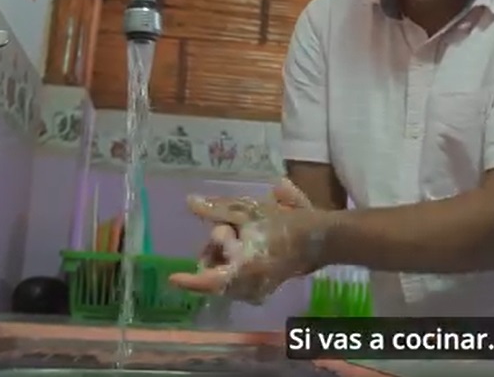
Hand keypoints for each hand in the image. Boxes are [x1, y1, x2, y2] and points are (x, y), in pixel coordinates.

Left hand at [168, 179, 325, 303]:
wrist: (320, 238)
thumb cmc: (285, 224)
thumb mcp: (249, 212)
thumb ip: (217, 210)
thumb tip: (190, 202)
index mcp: (242, 270)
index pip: (208, 281)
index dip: (189, 281)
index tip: (173, 278)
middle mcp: (248, 288)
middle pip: (215, 274)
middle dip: (215, 252)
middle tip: (228, 231)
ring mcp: (257, 291)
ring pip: (226, 277)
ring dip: (225, 257)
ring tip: (241, 234)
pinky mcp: (265, 289)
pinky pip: (239, 281)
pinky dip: (236, 264)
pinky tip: (245, 245)